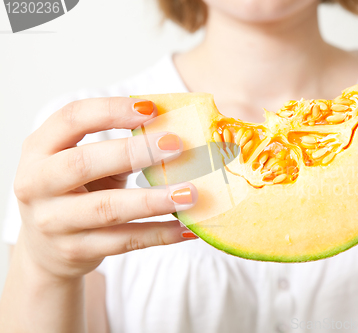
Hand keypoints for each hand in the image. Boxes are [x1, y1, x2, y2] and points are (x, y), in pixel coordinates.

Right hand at [14, 98, 197, 279]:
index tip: (151, 108)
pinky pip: (125, 241)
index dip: (111, 110)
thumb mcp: (81, 163)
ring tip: (190, 193)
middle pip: (83, 163)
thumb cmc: (73, 192)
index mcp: (39, 149)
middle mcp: (37, 184)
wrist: (45, 249)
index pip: (71, 119)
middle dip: (133, 152)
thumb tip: (174, 131)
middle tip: (177, 145)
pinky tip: (186, 228)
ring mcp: (53, 222)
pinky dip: (159, 234)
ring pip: (108, 209)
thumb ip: (116, 147)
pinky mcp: (75, 250)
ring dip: (153, 200)